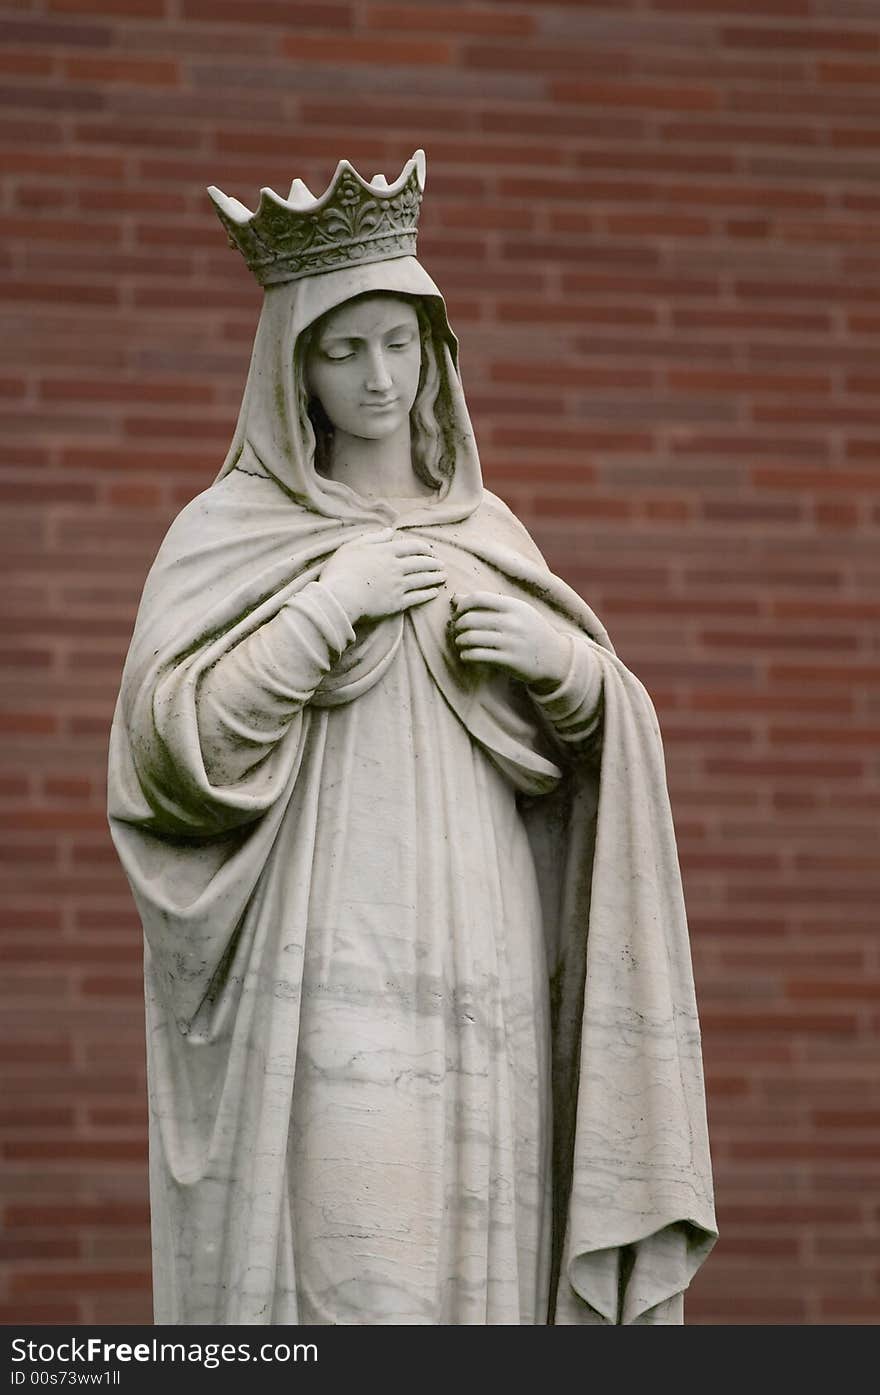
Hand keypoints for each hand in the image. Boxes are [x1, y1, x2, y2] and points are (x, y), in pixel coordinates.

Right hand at [319, 528, 445, 624]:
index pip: (413, 546)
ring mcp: (398, 586)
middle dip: (434, 563)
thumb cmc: (341, 571)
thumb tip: (390, 531)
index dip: (425, 548)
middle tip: (441, 565)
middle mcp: (397, 567)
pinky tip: (434, 592)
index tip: (431, 552)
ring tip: (443, 577)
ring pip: (423, 579)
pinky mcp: (397, 604)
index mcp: (387, 552)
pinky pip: (418, 597)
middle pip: (422, 563)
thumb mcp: (353, 546)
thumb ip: (373, 538)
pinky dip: (428, 594)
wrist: (339, 598)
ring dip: (435, 577)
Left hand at [450, 591, 570, 687]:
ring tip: (461, 643)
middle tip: (457, 631)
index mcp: (514, 606)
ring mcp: (511, 642)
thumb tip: (456, 599)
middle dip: (457, 625)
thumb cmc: (531, 632)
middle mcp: (513, 622)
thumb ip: (488, 604)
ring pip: (470, 638)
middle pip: (470, 619)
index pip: (478, 598)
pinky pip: (476, 656)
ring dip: (460, 641)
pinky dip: (466, 655)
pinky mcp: (508, 661)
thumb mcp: (517, 613)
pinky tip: (467, 655)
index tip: (459, 613)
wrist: (556, 659)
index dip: (462, 606)